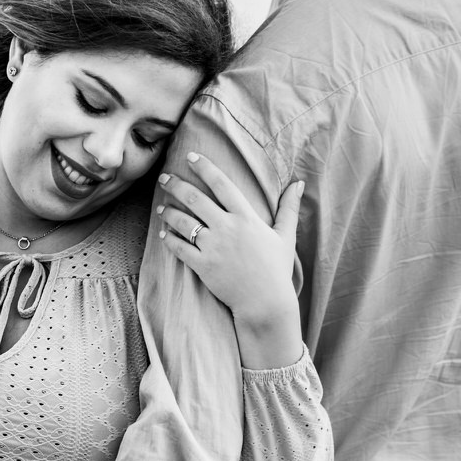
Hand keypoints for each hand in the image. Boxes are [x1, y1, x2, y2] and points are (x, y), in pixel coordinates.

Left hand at [155, 152, 305, 367]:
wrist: (265, 303)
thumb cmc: (276, 270)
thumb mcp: (286, 236)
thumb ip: (289, 208)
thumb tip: (299, 183)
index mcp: (246, 217)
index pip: (221, 184)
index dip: (204, 168)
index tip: (190, 157)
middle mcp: (227, 228)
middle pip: (195, 199)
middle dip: (176, 185)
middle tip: (164, 178)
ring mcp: (213, 247)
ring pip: (183, 222)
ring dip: (169, 212)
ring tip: (161, 207)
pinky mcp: (202, 266)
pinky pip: (180, 249)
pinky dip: (170, 240)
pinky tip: (164, 234)